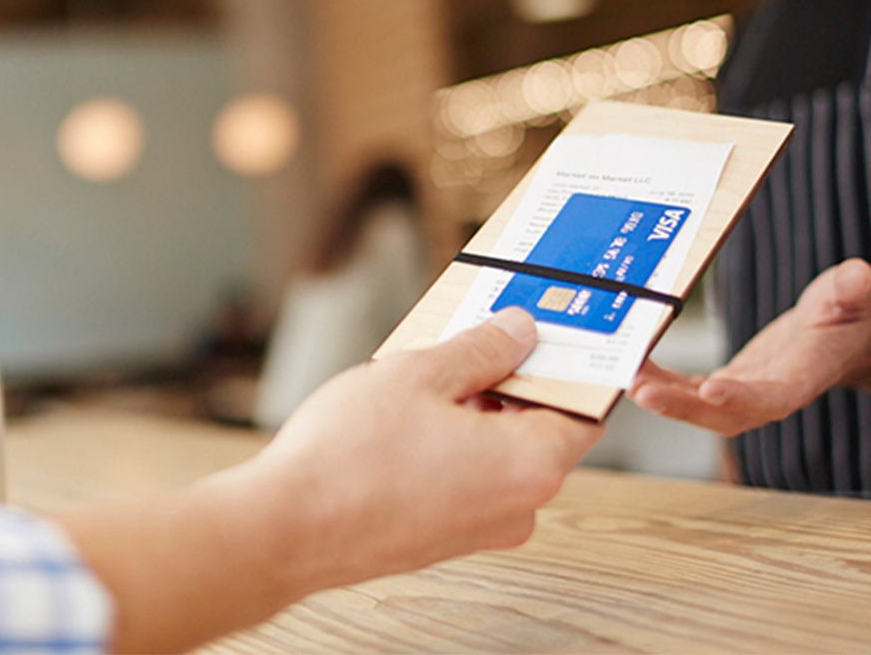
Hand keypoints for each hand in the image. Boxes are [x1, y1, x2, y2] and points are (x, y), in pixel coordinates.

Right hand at [252, 308, 603, 588]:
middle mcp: (518, 506)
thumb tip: (520, 332)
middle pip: (539, 428)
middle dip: (510, 380)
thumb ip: (482, 349)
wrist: (288, 529)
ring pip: (499, 453)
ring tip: (425, 375)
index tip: (547, 331)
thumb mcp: (419, 374)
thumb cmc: (349, 457)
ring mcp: (482, 529)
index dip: (567, 364)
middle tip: (473, 337)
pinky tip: (407, 417)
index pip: (583, 407)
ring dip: (474, 411)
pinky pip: (469, 479)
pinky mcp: (446, 538)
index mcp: (530, 463)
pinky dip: (452, 445)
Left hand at [630, 258, 870, 435]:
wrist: (843, 336)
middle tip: (641, 390)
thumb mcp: (857, 295)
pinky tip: (633, 369)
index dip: (744, 397)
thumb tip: (858, 277)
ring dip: (663, 397)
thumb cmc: (851, 314)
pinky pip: (689, 391)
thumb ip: (854, 290)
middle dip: (682, 406)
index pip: (774, 395)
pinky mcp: (728, 383)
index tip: (711, 389)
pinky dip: (661, 383)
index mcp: (806, 375)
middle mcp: (772, 393)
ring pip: (700, 406)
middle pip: (725, 413)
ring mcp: (746, 392)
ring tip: (626, 378)